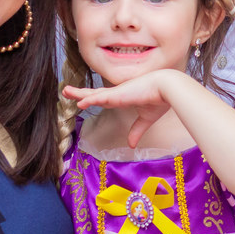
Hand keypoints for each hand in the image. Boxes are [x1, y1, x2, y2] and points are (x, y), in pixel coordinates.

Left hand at [61, 70, 189, 147]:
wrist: (168, 88)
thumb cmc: (160, 99)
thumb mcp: (146, 118)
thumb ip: (137, 130)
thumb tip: (131, 145)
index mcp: (123, 98)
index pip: (103, 98)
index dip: (92, 98)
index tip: (83, 99)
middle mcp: (117, 94)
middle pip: (94, 94)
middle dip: (80, 93)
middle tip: (66, 90)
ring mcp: (116, 93)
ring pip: (93, 94)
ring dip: (79, 93)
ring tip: (65, 91)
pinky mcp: (118, 94)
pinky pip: (100, 97)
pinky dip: (89, 99)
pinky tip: (80, 102)